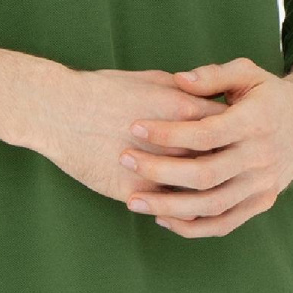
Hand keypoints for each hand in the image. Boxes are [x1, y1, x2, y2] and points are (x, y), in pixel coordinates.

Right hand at [20, 64, 234, 205]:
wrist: (58, 111)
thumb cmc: (102, 90)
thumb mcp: (151, 80)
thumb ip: (185, 92)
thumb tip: (206, 99)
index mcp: (183, 111)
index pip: (228, 130)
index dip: (233, 137)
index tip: (233, 141)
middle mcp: (175, 143)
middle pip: (218, 163)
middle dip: (225, 168)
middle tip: (227, 170)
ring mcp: (155, 171)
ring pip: (195, 193)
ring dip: (202, 195)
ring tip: (203, 194)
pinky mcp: (134, 192)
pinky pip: (166, 210)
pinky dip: (176, 213)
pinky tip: (178, 212)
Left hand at [114, 49, 292, 237]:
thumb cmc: (268, 94)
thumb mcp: (247, 73)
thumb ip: (212, 75)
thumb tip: (178, 80)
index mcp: (257, 122)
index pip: (206, 133)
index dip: (169, 132)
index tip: (135, 126)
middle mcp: (262, 157)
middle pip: (205, 174)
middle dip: (159, 169)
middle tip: (124, 159)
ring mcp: (263, 184)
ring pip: (212, 205)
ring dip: (169, 206)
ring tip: (132, 200)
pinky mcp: (262, 201)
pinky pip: (224, 223)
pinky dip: (192, 227)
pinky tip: (162, 218)